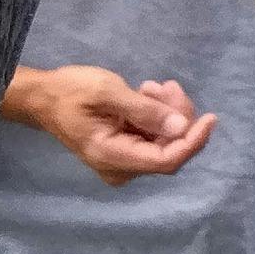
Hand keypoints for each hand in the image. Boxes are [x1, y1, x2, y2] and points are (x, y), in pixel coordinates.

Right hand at [6, 64, 216, 183]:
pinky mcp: (127, 150)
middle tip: (166, 86)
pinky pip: (155, 135)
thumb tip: (181, 126)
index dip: (192, 141)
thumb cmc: (70, 91)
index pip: (166, 160)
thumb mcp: (107, 92)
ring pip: (165, 140)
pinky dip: (158, 114)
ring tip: (151, 86)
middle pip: (169, 148)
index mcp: (112, 156)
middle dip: (177, 116)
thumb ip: (144, 110)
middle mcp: (121, 167)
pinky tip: (147, 93)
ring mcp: (124, 161)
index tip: (210, 117)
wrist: (44, 96)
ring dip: (167, 111)